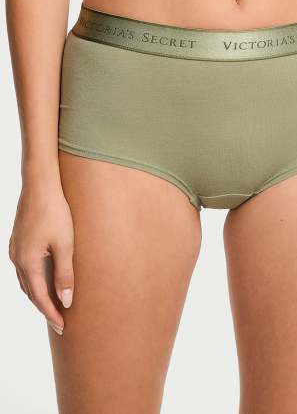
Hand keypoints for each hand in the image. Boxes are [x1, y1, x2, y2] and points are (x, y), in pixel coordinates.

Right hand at [9, 182, 73, 334]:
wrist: (41, 184)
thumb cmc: (56, 212)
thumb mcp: (65, 244)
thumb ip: (65, 273)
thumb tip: (66, 301)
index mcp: (27, 262)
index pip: (40, 297)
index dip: (51, 313)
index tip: (63, 327)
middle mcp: (16, 258)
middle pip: (30, 292)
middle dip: (44, 308)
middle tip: (60, 322)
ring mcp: (15, 248)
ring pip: (26, 280)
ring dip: (39, 295)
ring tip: (54, 305)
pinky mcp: (19, 240)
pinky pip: (25, 268)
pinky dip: (34, 280)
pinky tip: (45, 279)